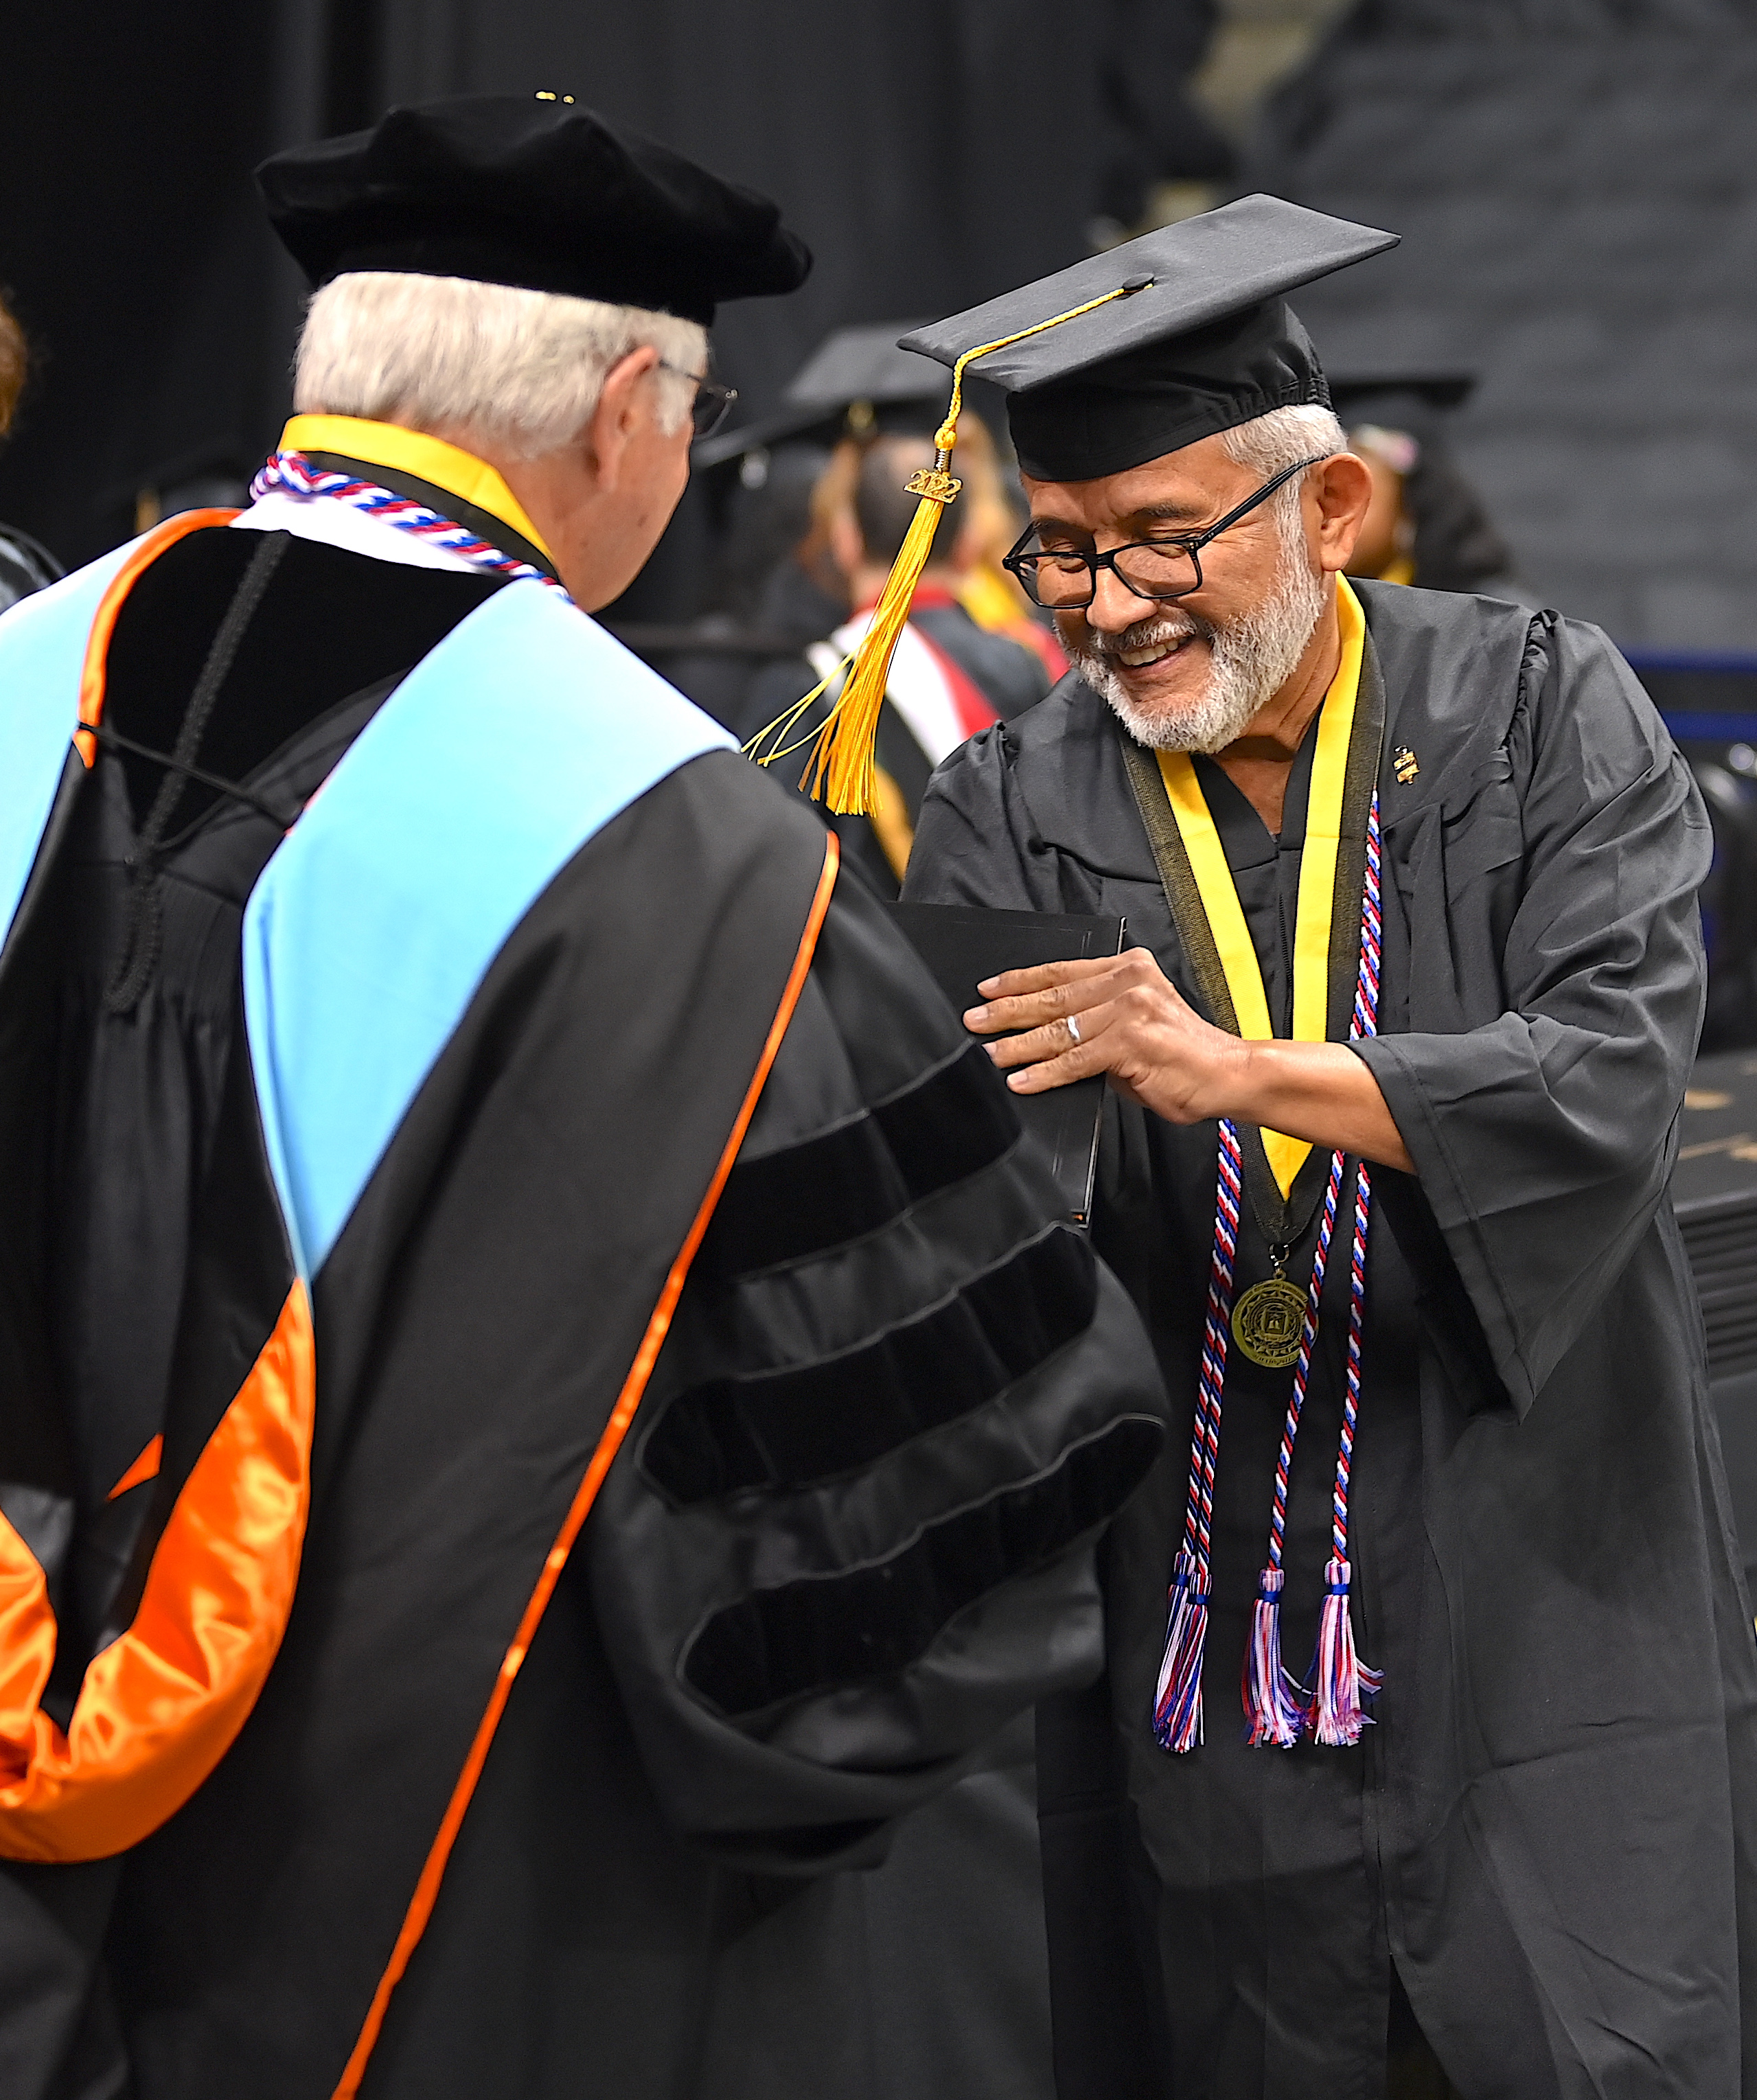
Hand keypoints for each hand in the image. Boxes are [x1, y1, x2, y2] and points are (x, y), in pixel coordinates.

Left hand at [964, 949, 1243, 1124]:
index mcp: (1129, 968)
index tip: (988, 988)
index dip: (1020, 981)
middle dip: (1007, 1011)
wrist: (1226, 1074)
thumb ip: (1097, 1022)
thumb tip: (1048, 1036)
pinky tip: (1022, 1081)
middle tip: (975, 1020)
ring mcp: (1129, 1010)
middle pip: (1053, 996)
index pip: (1062, 970)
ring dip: (1017, 1045)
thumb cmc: (1182, 1055)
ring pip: (1059, 1029)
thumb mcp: (1137, 1023)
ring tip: (990, 1054)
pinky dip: (1044, 1074)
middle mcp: (1128, 982)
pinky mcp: (1129, 1043)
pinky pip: (1074, 1060)